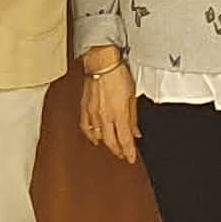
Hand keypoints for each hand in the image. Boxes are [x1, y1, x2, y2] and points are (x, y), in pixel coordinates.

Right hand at [76, 46, 137, 162]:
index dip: (129, 152)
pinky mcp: (85, 108)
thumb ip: (133, 116)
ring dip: (106, 143)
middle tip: (123, 155)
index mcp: (119, 114)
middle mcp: (105, 116)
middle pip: (111, 141)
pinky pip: (86, 127)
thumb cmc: (117, 74)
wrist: (101, 63)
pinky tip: (94, 137)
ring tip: (112, 147)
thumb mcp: (132, 96)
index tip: (131, 158)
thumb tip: (135, 131)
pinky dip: (90, 135)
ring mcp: (93, 113)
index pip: (125, 140)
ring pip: (98, 136)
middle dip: (118, 151)